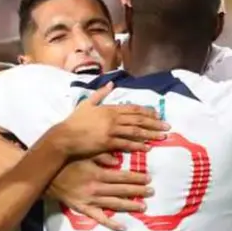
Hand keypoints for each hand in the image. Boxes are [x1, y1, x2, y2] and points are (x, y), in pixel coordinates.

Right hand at [42, 83, 168, 158]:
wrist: (65, 136)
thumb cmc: (74, 122)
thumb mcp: (87, 103)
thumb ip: (100, 93)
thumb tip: (111, 83)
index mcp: (109, 108)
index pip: (132, 109)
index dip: (146, 111)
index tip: (158, 114)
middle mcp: (113, 118)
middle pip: (138, 120)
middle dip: (154, 123)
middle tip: (167, 127)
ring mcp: (111, 130)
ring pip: (135, 131)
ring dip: (150, 134)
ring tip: (162, 137)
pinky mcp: (108, 142)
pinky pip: (126, 144)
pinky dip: (138, 145)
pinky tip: (147, 147)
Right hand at [48, 157, 151, 230]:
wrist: (48, 177)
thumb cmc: (68, 163)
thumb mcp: (84, 155)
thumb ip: (101, 156)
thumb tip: (118, 159)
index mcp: (98, 174)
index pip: (123, 176)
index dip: (137, 177)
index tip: (148, 178)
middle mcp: (97, 188)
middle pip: (122, 191)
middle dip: (138, 191)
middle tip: (151, 191)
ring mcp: (91, 201)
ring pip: (115, 204)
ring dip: (130, 205)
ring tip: (143, 206)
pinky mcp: (84, 209)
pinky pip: (99, 218)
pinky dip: (111, 224)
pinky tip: (123, 227)